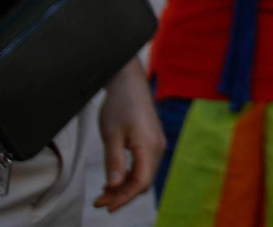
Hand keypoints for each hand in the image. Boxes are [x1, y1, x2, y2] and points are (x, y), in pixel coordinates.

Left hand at [94, 60, 164, 211]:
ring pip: (144, 174)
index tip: (105, 206)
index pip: (141, 182)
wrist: (129, 82)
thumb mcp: (111, 134)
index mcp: (149, 146)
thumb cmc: (119, 105)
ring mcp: (156, 144)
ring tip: (103, 193)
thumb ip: (114, 161)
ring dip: (125, 186)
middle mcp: (157, 147)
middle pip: (143, 181)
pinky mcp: (152, 141)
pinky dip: (129, 176)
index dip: (124, 198)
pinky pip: (143, 165)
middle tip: (99, 202)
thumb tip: (113, 186)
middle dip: (122, 195)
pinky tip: (115, 178)